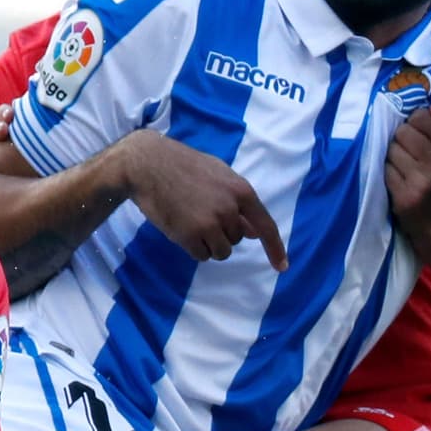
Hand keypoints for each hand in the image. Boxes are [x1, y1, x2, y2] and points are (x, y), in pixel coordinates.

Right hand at [121, 130, 287, 270]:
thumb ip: (239, 203)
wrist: (148, 164)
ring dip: (208, 244)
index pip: (265, 226)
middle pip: (236, 240)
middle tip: (201, 212)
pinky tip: (181, 228)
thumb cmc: (185, 167)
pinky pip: (202, 256)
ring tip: (191, 221)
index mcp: (241, 191)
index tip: (282, 267)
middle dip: (222, 233)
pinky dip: (193, 248)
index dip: (275, 248)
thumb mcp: (219, 176)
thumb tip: (255, 232)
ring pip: (221, 251)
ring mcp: (210, 223)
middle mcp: (229, 208)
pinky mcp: (189, 235)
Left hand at [384, 105, 430, 235]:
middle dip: (402, 139)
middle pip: (402, 132)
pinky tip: (399, 178)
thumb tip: (430, 107)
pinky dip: (389, 172)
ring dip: (393, 155)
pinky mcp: (402, 195)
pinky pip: (385, 170)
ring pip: (391, 150)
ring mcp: (417, 180)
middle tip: (408, 150)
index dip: (415, 123)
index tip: (417, 132)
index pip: (421, 118)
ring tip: (405, 165)